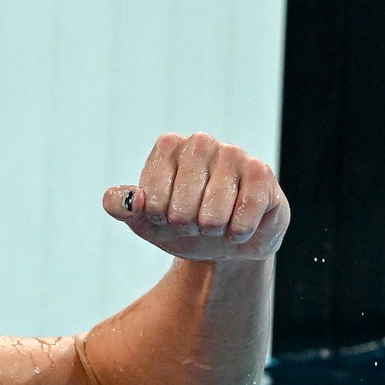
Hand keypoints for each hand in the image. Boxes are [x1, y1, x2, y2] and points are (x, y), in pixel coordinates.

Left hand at [102, 132, 288, 262]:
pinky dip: (238, 233)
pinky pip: (243, 217)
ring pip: (212, 216)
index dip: (159, 218)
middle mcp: (200, 143)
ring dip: (212, 230)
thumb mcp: (145, 221)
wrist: (225, 241)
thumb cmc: (182, 224)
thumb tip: (127, 200)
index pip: (150, 199)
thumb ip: (123, 207)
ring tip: (217, 221)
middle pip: (181, 210)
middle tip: (195, 220)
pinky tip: (239, 224)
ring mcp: (234, 154)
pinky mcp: (262, 173)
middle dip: (187, 227)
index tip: (166, 213)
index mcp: (168, 147)